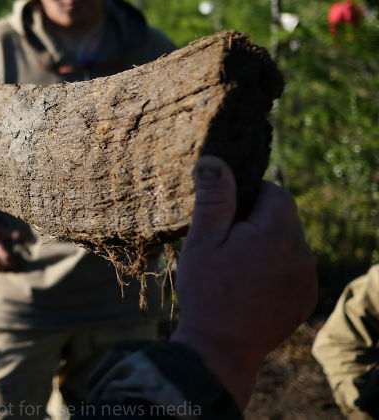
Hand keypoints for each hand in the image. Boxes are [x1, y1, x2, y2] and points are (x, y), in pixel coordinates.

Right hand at [0, 204, 34, 270]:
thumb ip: (2, 228)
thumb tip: (11, 234)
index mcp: (0, 229)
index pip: (16, 234)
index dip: (26, 238)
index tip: (34, 242)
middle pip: (6, 255)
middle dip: (13, 263)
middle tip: (17, 266)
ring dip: (2, 268)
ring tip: (6, 269)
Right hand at [171, 155, 316, 409]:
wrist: (220, 349)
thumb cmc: (207, 290)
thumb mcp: (202, 239)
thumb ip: (214, 197)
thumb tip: (216, 159)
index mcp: (278, 232)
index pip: (274, 192)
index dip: (246, 196)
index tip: (222, 216)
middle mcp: (303, 253)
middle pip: (282, 218)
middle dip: (254, 221)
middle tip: (222, 243)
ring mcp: (307, 279)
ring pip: (287, 244)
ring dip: (264, 245)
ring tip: (232, 267)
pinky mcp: (304, 299)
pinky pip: (292, 269)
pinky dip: (273, 269)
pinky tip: (246, 285)